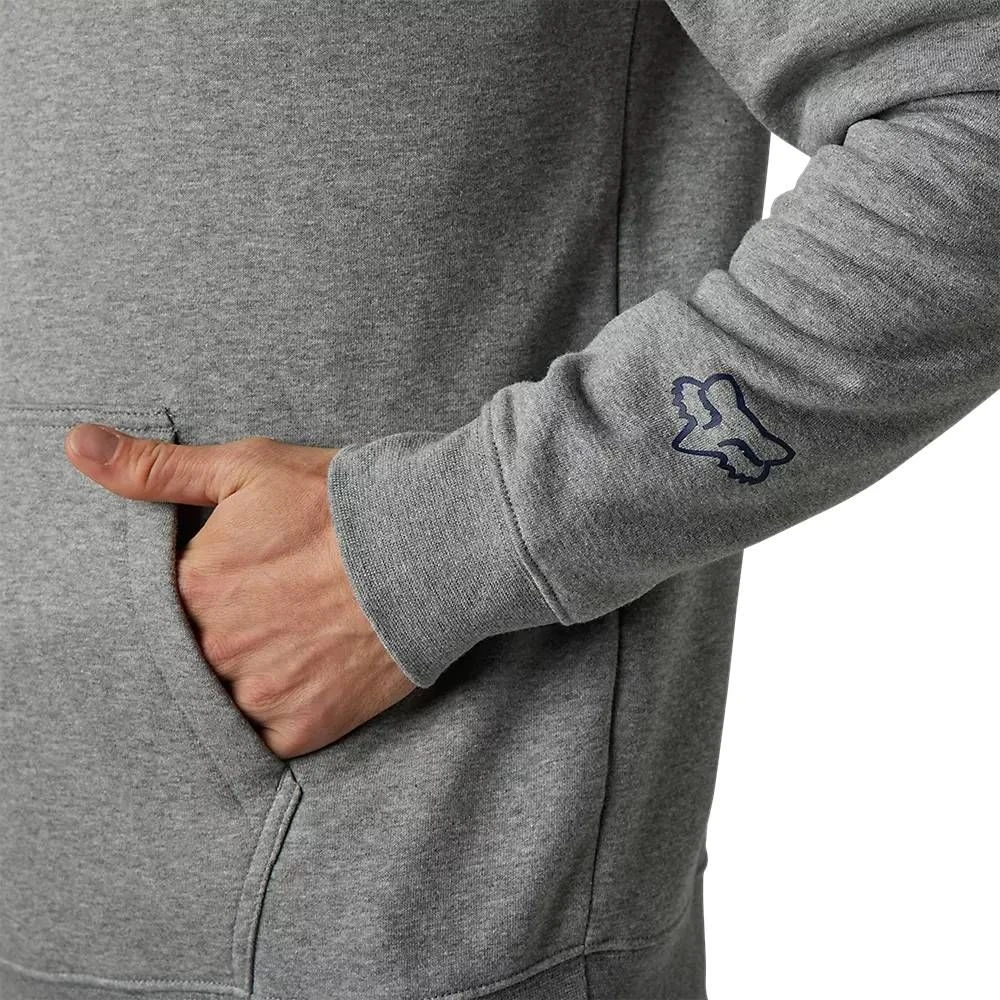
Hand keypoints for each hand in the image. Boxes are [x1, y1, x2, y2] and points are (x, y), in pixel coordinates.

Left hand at [64, 423, 416, 758]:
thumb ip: (158, 469)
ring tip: (309, 631)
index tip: (260, 572)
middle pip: (207, 649)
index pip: (179, 600)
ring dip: (264, 670)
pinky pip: (273, 734)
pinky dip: (292, 708)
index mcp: (194, 584)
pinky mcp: (302, 728)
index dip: (221, 584)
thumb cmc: (343, 503)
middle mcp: (216, 646)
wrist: (431, 548)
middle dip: (240, 627)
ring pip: (236, 694)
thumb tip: (78, 445)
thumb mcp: (249, 468)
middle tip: (289, 600)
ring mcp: (259, 692)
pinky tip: (319, 668)